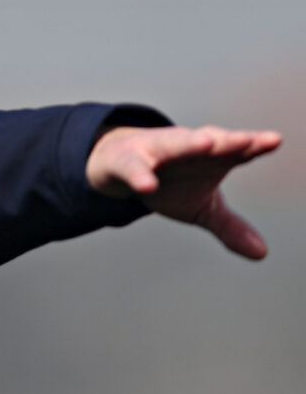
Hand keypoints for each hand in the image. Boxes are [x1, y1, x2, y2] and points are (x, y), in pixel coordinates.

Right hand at [86, 125, 281, 259]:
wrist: (120, 163)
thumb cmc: (169, 181)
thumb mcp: (201, 207)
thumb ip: (230, 226)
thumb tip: (261, 253)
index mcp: (208, 157)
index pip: (235, 150)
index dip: (253, 145)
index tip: (273, 141)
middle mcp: (185, 148)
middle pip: (210, 141)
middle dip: (228, 140)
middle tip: (246, 141)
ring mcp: (154, 151)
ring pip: (172, 145)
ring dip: (189, 143)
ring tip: (207, 143)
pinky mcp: (127, 161)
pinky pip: (133, 168)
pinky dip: (140, 174)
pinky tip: (148, 184)